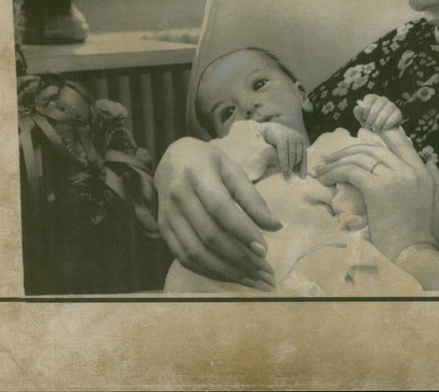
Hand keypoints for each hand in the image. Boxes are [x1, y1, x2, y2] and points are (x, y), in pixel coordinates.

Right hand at [154, 137, 282, 287]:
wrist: (171, 158)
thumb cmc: (209, 163)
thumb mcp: (233, 169)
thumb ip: (252, 198)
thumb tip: (275, 227)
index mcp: (197, 174)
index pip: (220, 208)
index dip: (243, 231)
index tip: (264, 251)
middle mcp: (178, 196)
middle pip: (209, 235)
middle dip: (240, 259)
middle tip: (265, 273)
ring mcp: (167, 215)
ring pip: (195, 252)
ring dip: (226, 271)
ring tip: (253, 280)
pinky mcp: (163, 230)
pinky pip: (184, 258)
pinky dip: (209, 271)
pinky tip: (231, 276)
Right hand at [258, 122, 307, 177]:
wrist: (269, 129)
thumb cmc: (280, 141)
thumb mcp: (290, 147)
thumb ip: (294, 156)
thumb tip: (297, 171)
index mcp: (301, 140)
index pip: (304, 155)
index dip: (303, 167)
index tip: (302, 177)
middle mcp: (297, 137)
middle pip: (298, 156)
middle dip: (294, 167)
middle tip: (290, 176)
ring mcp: (290, 137)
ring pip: (291, 155)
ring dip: (289, 166)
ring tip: (286, 174)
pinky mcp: (281, 138)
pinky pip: (283, 152)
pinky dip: (284, 161)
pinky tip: (283, 168)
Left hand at [312, 127, 438, 260]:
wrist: (416, 255)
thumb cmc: (426, 235)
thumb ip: (436, 178)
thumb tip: (429, 160)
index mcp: (422, 172)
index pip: (399, 142)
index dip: (378, 134)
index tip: (359, 136)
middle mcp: (409, 170)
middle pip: (373, 147)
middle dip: (348, 150)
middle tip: (330, 159)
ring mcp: (394, 178)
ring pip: (359, 157)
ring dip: (336, 162)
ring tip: (320, 170)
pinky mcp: (378, 189)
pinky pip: (351, 171)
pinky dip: (335, 172)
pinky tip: (325, 180)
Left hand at [353, 94, 402, 131]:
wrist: (380, 130)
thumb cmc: (369, 121)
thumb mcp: (361, 118)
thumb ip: (358, 112)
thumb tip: (359, 106)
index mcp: (373, 98)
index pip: (370, 98)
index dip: (366, 108)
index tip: (364, 117)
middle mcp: (383, 99)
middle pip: (379, 103)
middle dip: (372, 117)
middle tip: (369, 126)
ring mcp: (391, 105)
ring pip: (388, 109)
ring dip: (379, 121)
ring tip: (375, 128)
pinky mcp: (398, 113)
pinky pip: (395, 115)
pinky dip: (388, 122)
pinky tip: (384, 127)